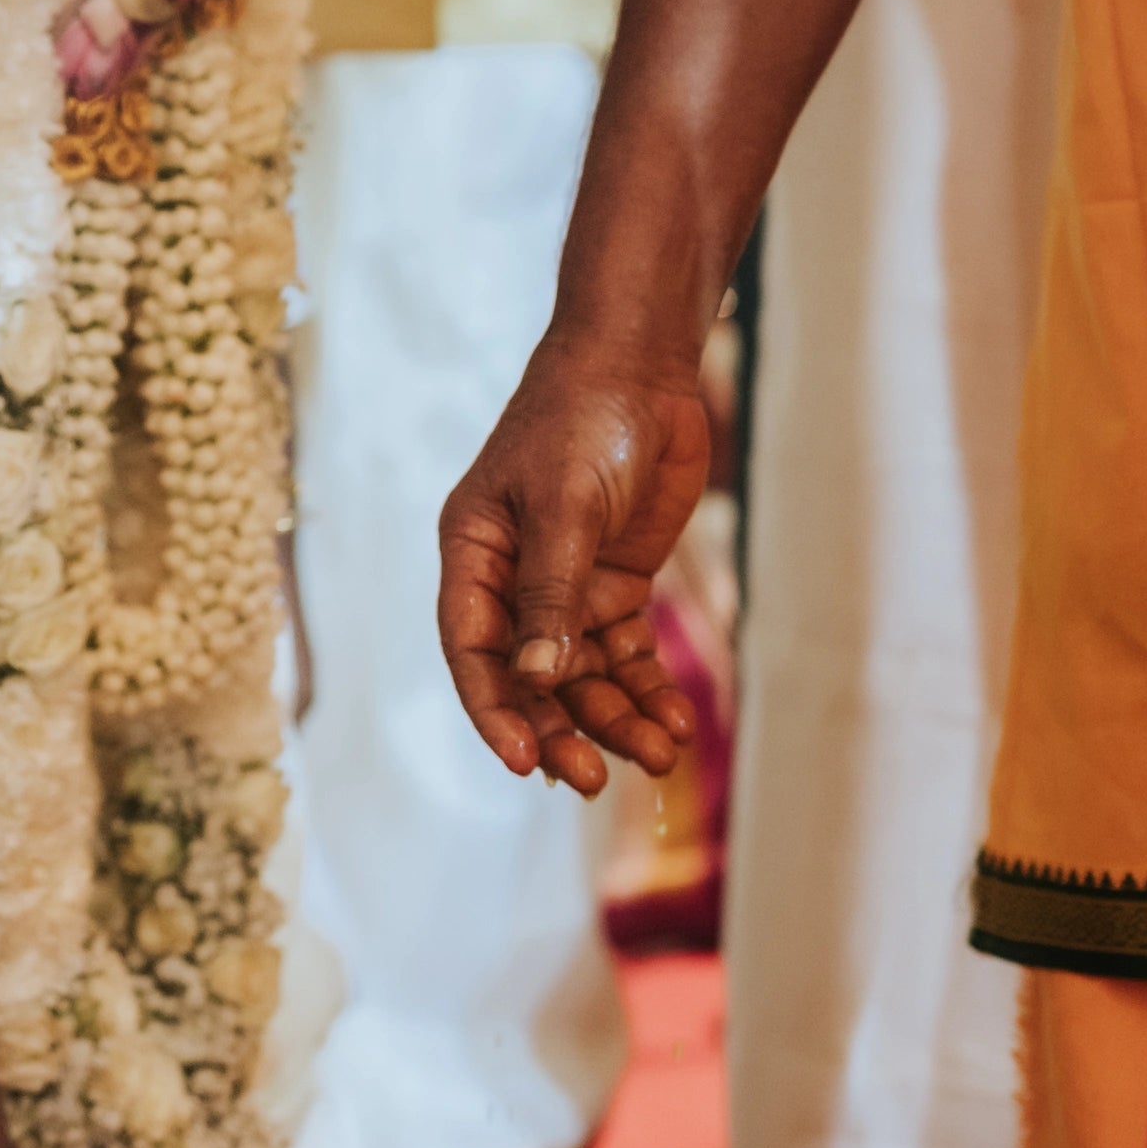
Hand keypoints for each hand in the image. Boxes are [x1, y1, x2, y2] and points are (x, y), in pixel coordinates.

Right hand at [438, 336, 706, 796]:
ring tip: (659, 753)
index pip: (472, 651)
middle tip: (591, 779)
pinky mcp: (616, 585)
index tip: (524, 763)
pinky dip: (647, 688)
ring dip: (614, 718)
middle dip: (561, 728)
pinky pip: (625, 655)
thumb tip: (540, 679)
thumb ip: (552, 592)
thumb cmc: (581, 421)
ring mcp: (567, 586)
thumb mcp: (563, 506)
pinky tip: (674, 719)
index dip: (494, 710)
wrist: (642, 368)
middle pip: (529, 677)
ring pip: (583, 676)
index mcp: (474, 555)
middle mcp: (513, 580)